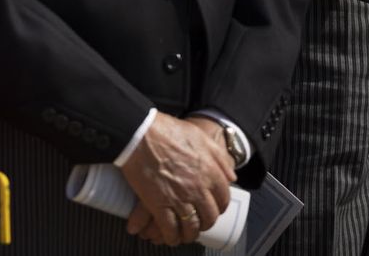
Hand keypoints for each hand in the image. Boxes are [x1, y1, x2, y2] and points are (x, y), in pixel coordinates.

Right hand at [122, 114, 234, 245]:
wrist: (137, 132)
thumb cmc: (165, 130)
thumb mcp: (199, 136)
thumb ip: (218, 156)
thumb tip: (231, 176)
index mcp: (210, 172)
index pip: (223, 198)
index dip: (219, 206)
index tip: (213, 208)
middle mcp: (198, 188)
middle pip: (209, 216)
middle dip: (206, 223)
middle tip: (200, 222)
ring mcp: (179, 198)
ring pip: (192, 225)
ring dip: (190, 234)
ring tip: (186, 234)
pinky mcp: (158, 204)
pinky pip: (169, 228)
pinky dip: (171, 236)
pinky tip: (170, 237)